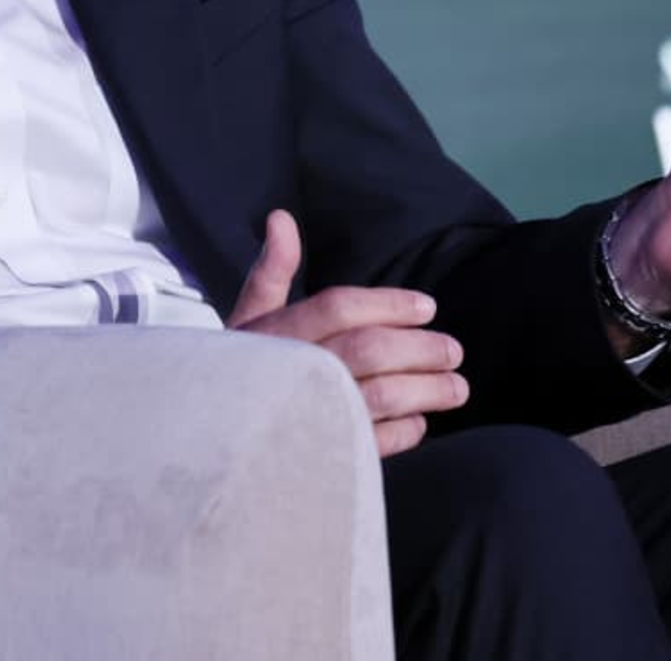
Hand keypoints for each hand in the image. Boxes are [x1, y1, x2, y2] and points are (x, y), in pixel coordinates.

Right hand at [226, 210, 467, 456]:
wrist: (213, 431)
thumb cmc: (241, 367)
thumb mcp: (250, 315)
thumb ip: (273, 269)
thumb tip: (281, 217)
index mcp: (278, 332)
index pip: (340, 307)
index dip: (388, 304)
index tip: (428, 307)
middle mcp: (295, 370)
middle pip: (369, 349)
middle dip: (420, 349)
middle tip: (454, 350)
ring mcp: (310, 414)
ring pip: (380, 396)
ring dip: (426, 391)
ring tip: (457, 388)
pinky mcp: (322, 453)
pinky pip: (374, 442)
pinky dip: (404, 431)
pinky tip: (418, 420)